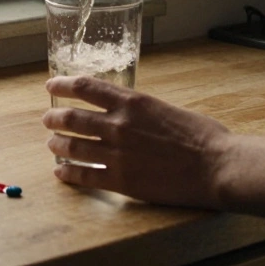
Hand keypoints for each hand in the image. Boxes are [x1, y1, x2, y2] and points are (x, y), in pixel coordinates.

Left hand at [42, 76, 231, 208]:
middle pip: (73, 118)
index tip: (51, 85)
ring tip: (51, 144)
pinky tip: (61, 173)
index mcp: (132, 102)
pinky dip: (68, 173)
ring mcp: (117, 154)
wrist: (216, 166)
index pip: (86, 87)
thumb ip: (142, 110)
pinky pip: (85, 176)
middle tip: (48, 120)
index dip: (63, 85)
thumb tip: (130, 113)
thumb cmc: (202, 136)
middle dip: (54, 118)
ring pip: (73, 146)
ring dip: (58, 144)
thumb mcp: (167, 109)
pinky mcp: (121, 180)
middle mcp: (118, 125)